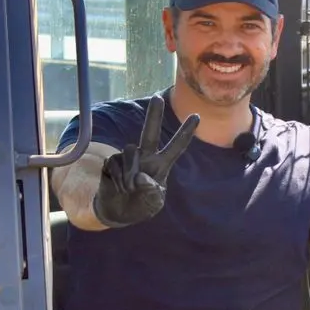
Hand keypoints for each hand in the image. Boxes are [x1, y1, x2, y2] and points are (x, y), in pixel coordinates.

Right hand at [92, 97, 198, 227]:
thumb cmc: (140, 206)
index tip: (197, 115)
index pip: (176, 146)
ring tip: (128, 189)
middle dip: (154, 115)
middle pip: (150, 133)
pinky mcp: (113, 161)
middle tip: (157, 97)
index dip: (185, 132)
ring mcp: (128, 157)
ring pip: (130, 152)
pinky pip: (115, 164)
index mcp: (161, 165)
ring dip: (129, 174)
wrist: (117, 212)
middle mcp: (145, 156)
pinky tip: (117, 187)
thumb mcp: (153, 204)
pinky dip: (117, 179)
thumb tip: (141, 176)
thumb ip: (152, 192)